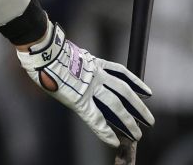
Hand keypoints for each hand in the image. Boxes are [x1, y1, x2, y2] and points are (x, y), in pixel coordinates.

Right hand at [17, 22, 153, 146]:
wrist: (43, 52)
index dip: (136, 83)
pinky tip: (112, 141)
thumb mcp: (72, 54)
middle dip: (138, 107)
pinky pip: (95, 118)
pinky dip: (104, 131)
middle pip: (124, 92)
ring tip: (137, 134)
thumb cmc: (51, 52)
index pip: (121, 73)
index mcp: (95, 63)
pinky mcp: (78, 100)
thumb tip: (79, 68)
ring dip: (128, 121)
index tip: (148, 92)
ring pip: (115, 105)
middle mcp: (96, 76)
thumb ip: (80, 63)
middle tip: (149, 120)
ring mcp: (89, 88)